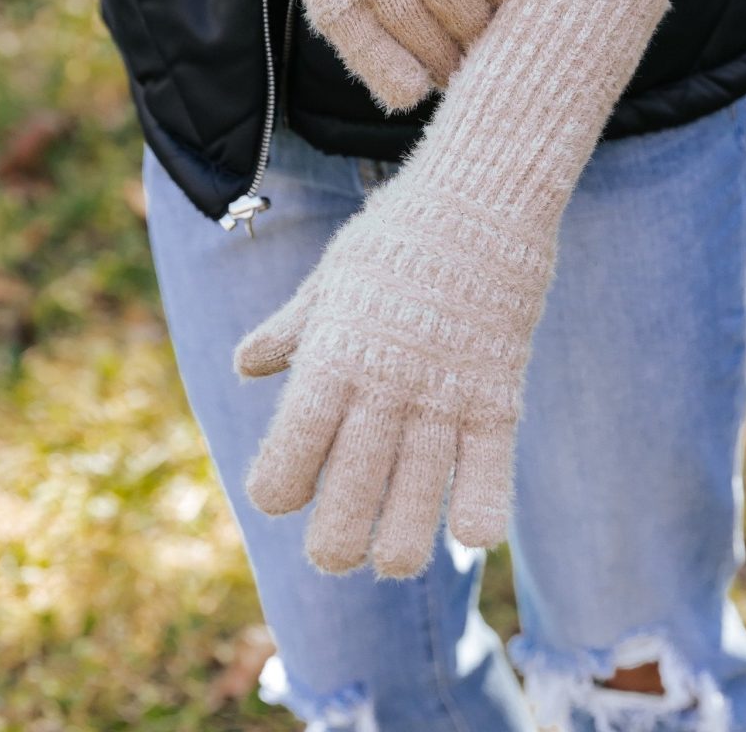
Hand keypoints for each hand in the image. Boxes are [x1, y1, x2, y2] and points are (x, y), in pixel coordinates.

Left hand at [235, 0, 669, 577]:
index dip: (280, 490)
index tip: (287, 490)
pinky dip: (474, 523)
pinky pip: (488, 487)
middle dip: (334, 546)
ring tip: (395, 550)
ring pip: (411, 517)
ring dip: (398, 550)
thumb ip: (290, 331)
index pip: (286, 466)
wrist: (482, 195)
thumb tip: (247, 367)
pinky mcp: (498, 397)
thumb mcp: (330, 279)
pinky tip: (464, 529)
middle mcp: (380, 389)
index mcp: (330, 359)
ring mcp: (442, 398)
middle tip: (338, 549)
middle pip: (343, 512)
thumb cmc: (397, 235)